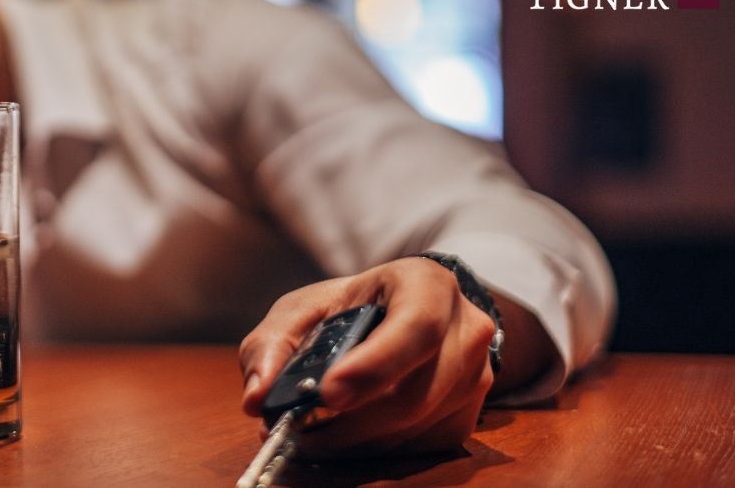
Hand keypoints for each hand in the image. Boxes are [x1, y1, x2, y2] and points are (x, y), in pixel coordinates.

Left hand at [239, 257, 495, 457]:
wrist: (408, 315)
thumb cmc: (354, 309)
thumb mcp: (305, 309)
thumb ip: (272, 345)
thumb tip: (257, 397)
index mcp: (427, 284)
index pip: (415, 327)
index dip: (375, 365)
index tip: (329, 393)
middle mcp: (466, 329)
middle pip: (412, 393)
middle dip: (348, 420)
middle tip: (298, 429)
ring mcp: (477, 376)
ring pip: (413, 428)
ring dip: (356, 439)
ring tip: (314, 431)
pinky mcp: (469, 416)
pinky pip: (420, 447)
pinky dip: (375, 449)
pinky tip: (349, 434)